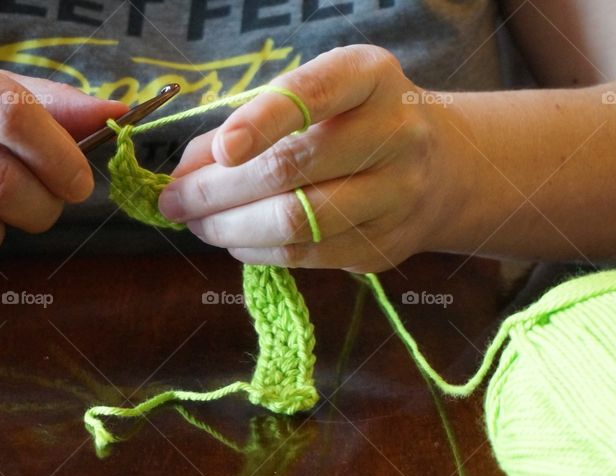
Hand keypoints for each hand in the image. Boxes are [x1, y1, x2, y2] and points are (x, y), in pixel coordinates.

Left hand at [157, 45, 470, 272]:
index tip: (218, 150)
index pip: (313, 94)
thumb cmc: (355, 123)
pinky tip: (235, 240)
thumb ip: (250, 121)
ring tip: (196, 223)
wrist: (442, 167)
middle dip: (216, 190)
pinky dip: (257, 251)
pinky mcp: (384, 246)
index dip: (261, 121)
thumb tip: (186, 170)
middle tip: (173, 200)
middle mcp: (394, 134)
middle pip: (290, 170)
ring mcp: (396, 196)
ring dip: (229, 228)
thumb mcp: (316, 98)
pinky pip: (306, 257)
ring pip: (296, 223)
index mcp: (370, 77)